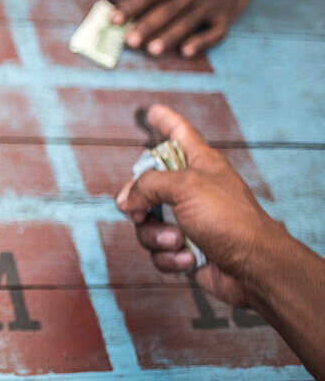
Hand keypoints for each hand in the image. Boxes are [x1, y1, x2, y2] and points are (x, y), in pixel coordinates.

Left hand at [113, 0, 255, 58]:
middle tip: (129, 41)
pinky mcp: (226, 16)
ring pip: (188, 22)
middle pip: (168, 9)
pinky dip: (202, 42)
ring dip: (169, 36)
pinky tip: (185, 51)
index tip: (114, 20)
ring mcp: (210, 3)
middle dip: (148, 25)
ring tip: (151, 50)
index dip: (132, 6)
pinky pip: (215, 31)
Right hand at [115, 104, 282, 308]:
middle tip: (138, 209)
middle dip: (139, 201)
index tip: (153, 112)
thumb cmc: (230, 219)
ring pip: (146, 222)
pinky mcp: (184, 246)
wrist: (253, 268)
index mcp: (200, 164)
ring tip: (178, 239)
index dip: (165, 121)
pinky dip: (169, 256)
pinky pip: (158, 249)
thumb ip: (148, 184)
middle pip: (148, 184)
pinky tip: (188, 256)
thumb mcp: (186, 186)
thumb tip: (127, 200)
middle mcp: (192, 189)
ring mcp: (187, 219)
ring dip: (157, 234)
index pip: (179, 134)